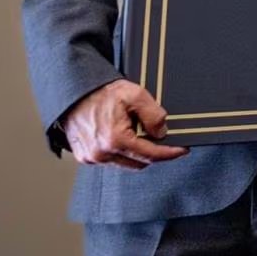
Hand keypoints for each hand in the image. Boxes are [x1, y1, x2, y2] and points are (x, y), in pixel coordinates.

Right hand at [61, 79, 187, 169]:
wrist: (74, 92)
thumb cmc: (101, 92)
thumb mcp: (135, 95)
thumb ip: (153, 114)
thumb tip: (162, 132)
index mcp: (114, 140)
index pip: (150, 155)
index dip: (169, 153)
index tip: (182, 150)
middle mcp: (101, 153)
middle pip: (139, 163)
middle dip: (153, 152)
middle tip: (161, 138)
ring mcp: (91, 157)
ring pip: (126, 163)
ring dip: (136, 153)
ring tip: (139, 133)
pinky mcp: (85, 157)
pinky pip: (111, 160)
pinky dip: (121, 152)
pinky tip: (125, 136)